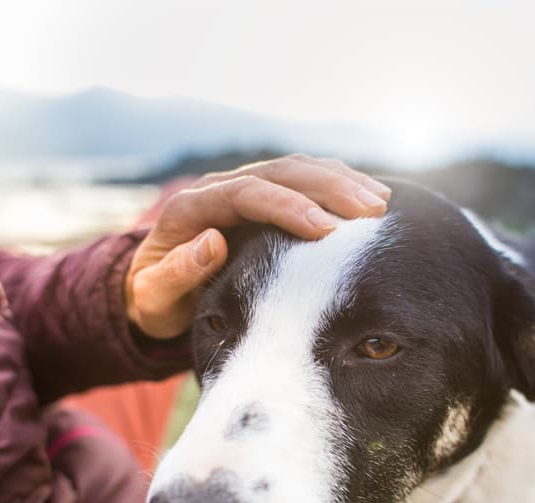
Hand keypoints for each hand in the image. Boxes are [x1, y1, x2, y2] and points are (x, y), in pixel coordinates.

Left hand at [125, 155, 390, 339]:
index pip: (246, 193)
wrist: (156, 290)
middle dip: (328, 188)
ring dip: (342, 182)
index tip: (325, 230)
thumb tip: (212, 242)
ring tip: (380, 203)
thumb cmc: (157, 301)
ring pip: (300, 169)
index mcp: (191, 207)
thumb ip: (175, 274)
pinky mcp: (267, 196)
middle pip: (281, 171)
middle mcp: (221, 187)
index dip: (287, 207)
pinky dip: (340, 186)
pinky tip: (372, 199)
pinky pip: (308, 181)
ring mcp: (246, 187)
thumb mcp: (153, 298)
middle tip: (370, 211)